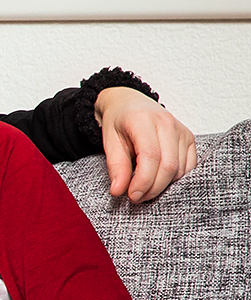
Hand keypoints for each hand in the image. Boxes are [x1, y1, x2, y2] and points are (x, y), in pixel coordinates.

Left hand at [97, 86, 196, 202]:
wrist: (129, 102)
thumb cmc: (118, 122)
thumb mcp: (109, 142)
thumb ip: (115, 166)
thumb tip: (118, 191)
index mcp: (143, 120)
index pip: (150, 156)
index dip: (143, 181)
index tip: (132, 196)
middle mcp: (167, 123)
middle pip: (168, 166)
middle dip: (152, 188)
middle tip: (136, 197)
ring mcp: (181, 130)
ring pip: (180, 169)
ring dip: (163, 185)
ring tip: (143, 188)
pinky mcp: (189, 138)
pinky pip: (189, 166)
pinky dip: (175, 178)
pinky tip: (159, 180)